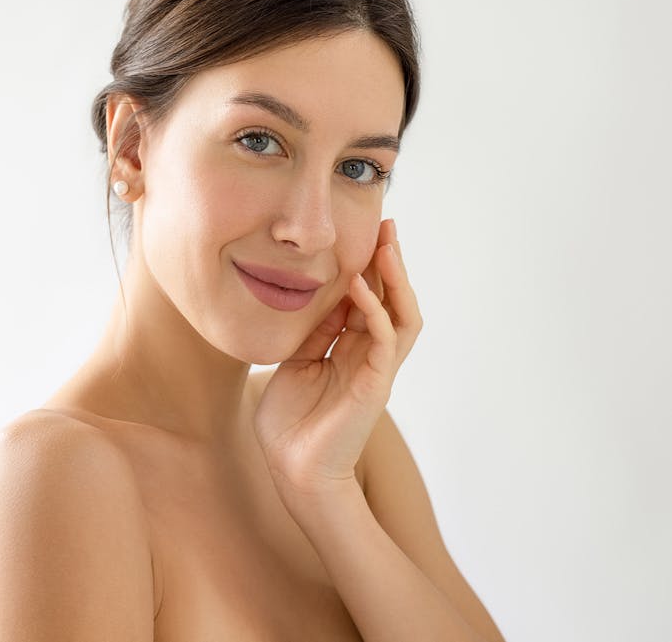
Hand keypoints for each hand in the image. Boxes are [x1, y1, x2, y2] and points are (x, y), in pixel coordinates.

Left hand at [253, 218, 422, 503]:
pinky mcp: (375, 384)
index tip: (362, 232)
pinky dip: (375, 310)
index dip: (367, 267)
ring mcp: (376, 369)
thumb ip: (312, 333)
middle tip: (386, 223)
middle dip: (390, 261)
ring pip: (402, 314)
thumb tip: (319, 296)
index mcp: (350, 349)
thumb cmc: (290, 423)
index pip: (368, 299)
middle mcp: (369, 355)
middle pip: (392, 299)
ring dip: (396, 279)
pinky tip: (358, 286)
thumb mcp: (294, 363)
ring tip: (386, 245)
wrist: (293, 470)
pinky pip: (384, 339)